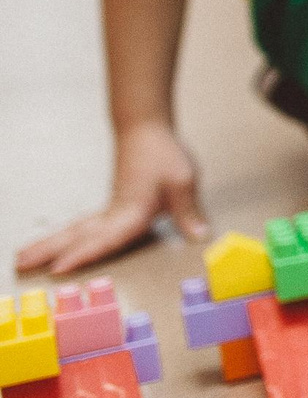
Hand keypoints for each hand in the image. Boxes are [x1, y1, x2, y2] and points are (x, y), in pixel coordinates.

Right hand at [13, 121, 207, 276]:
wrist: (146, 129)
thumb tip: (200, 238)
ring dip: (47, 244)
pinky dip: (63, 237)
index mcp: (132, 210)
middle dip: (48, 252)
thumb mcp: (184, 182)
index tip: (59, 268)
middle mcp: (114, 212)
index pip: (105, 238)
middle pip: (77, 236)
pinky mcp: (108, 207)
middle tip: (18, 264)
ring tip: (21, 257)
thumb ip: (189, 213)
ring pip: (73, 230)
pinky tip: (53, 245)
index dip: (84, 254)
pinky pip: (80, 226)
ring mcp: (107, 209)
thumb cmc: (163, 154)